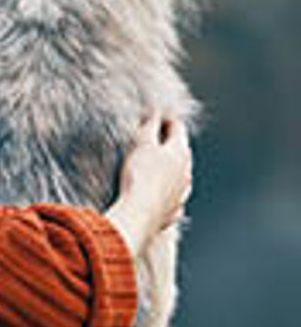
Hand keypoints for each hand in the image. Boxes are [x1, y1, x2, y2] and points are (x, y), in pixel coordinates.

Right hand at [106, 113, 192, 254]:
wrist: (139, 214)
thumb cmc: (140, 177)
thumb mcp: (141, 145)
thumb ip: (149, 126)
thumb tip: (156, 112)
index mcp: (180, 153)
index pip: (178, 128)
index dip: (166, 119)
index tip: (157, 116)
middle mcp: (186, 172)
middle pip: (181, 152)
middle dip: (168, 144)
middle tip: (153, 139)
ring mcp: (181, 193)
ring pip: (179, 176)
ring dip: (169, 169)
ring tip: (154, 167)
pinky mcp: (173, 210)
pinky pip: (172, 197)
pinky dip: (166, 192)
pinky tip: (156, 193)